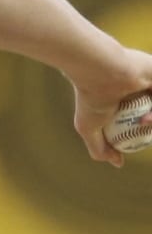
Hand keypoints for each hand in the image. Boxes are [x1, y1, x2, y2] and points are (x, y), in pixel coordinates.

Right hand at [70, 47, 151, 167]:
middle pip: (151, 112)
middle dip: (151, 125)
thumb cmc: (90, 97)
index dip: (144, 130)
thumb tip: (117, 163)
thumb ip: (100, 147)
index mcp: (125, 97)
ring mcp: (150, 78)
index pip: (143, 116)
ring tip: (145, 121)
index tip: (138, 136)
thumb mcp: (88, 127)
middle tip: (144, 126)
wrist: (98, 71)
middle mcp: (140, 87)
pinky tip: (148, 118)